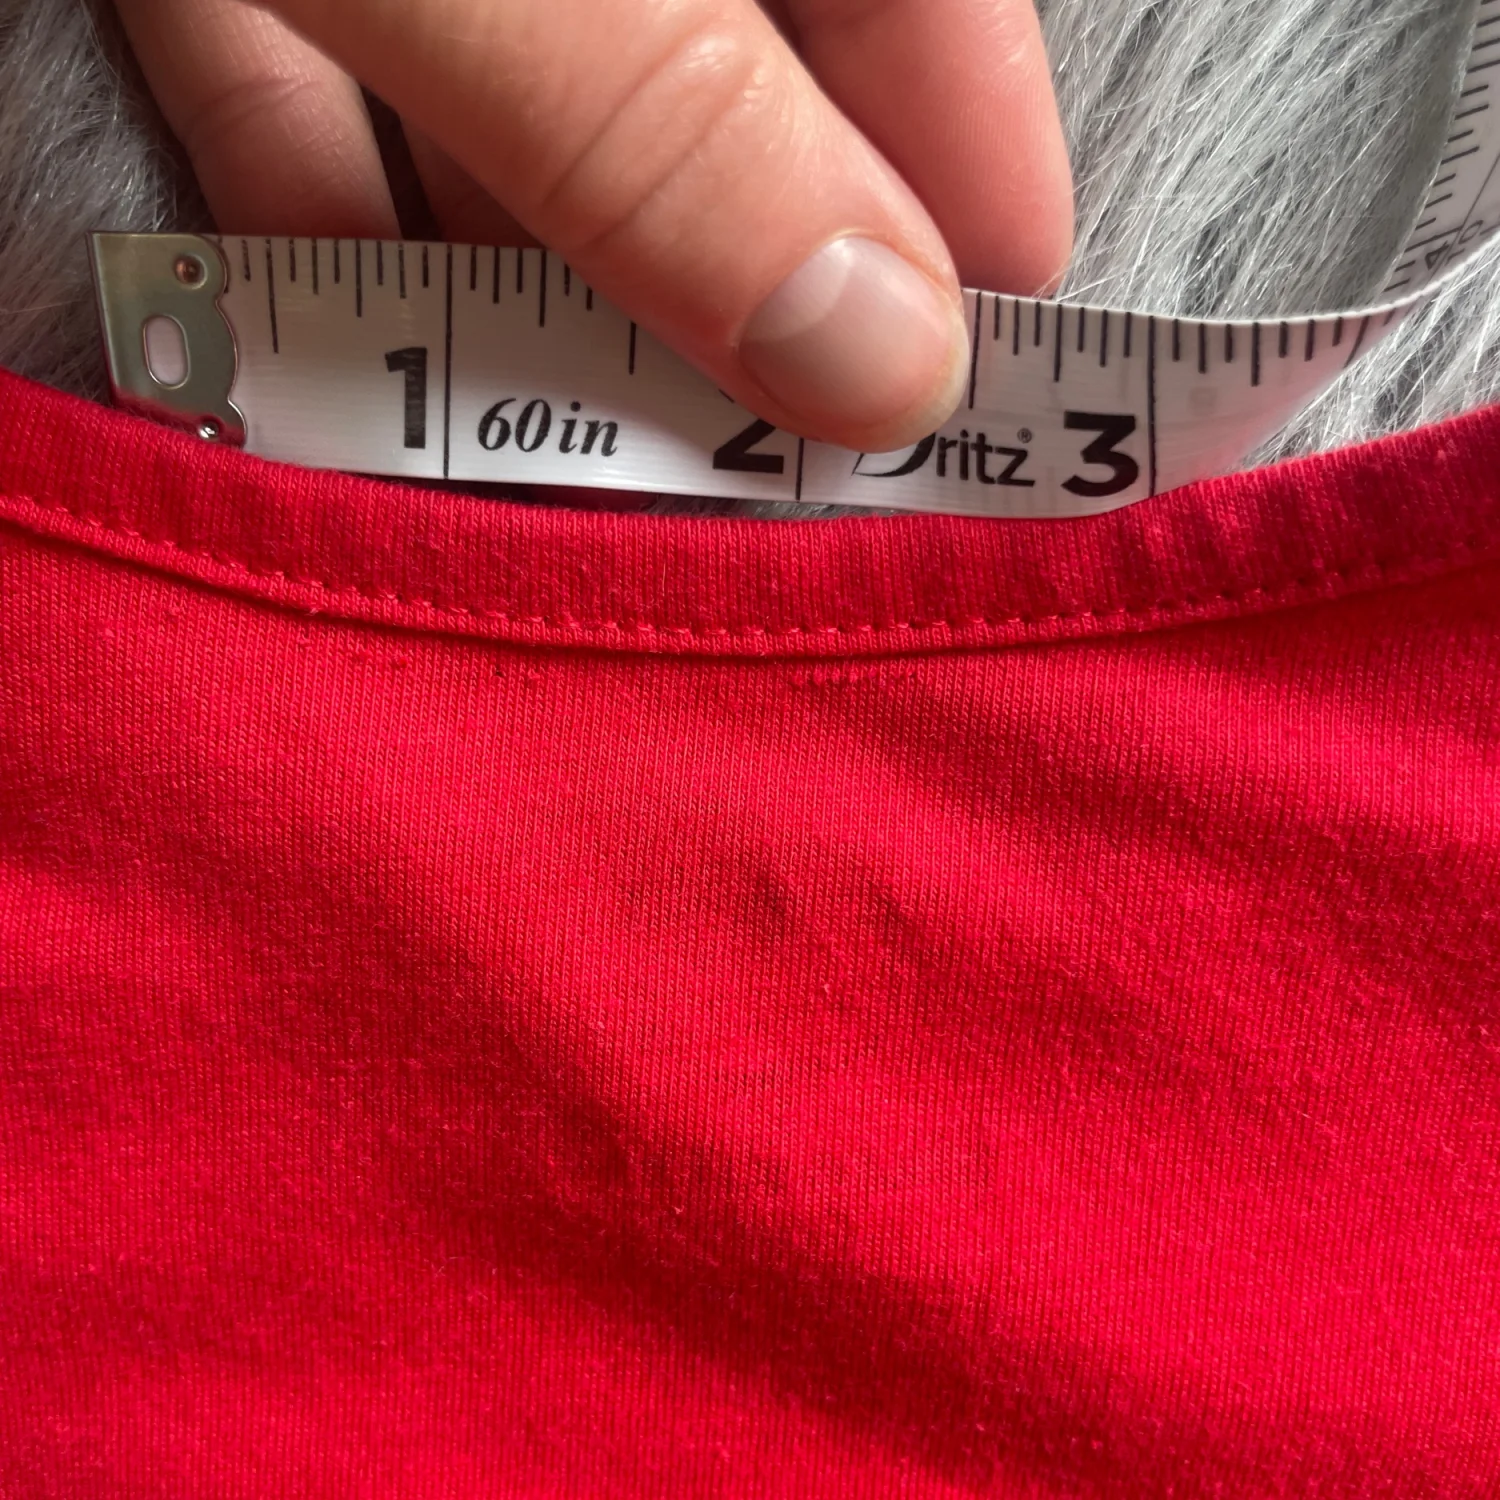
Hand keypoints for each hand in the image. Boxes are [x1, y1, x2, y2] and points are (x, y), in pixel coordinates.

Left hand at [113, 0, 1071, 451]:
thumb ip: (665, 123)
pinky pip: (304, 42)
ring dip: (510, 270)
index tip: (969, 372)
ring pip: (511, 80)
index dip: (963, 180)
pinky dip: (312, 183)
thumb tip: (884, 355)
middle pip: (717, 61)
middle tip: (746, 462)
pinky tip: (318, 315)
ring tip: (545, 446)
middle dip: (728, 269)